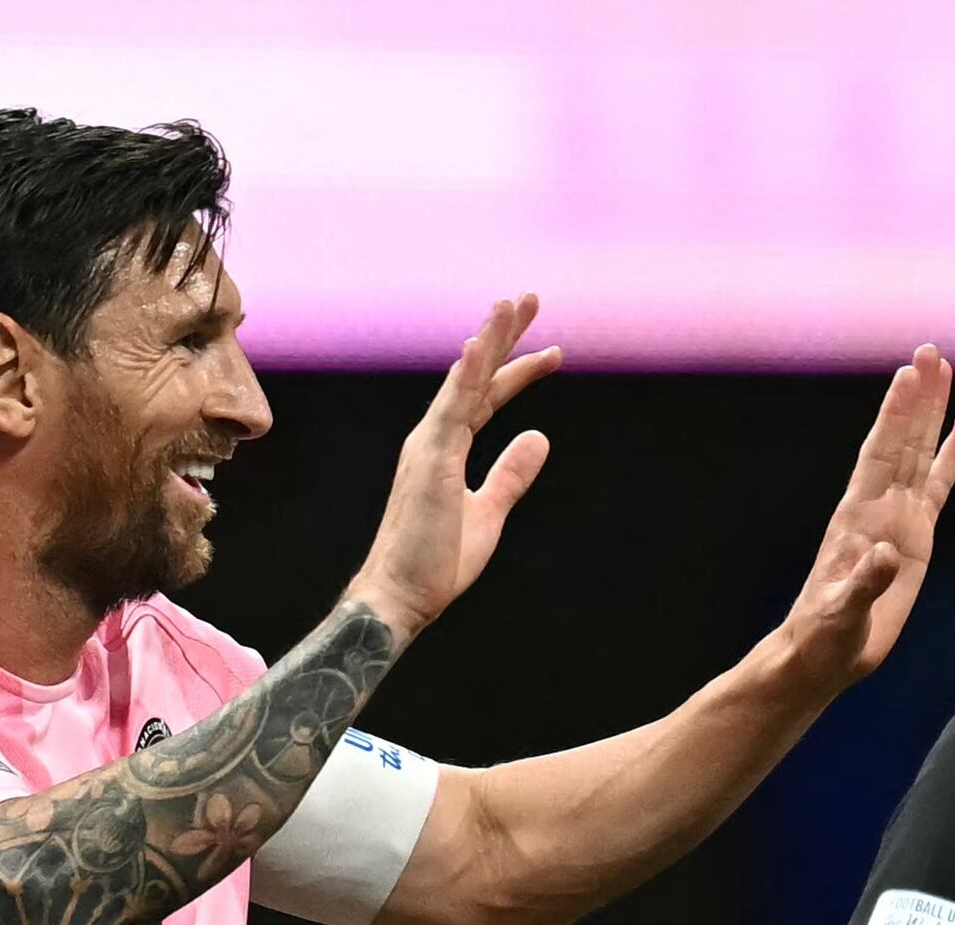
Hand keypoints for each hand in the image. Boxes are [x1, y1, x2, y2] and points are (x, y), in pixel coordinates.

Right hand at [345, 295, 559, 643]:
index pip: (487, 397)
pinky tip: (480, 348)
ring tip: (511, 305)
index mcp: (447, 448)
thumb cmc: (436, 562)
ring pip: (464, 381)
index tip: (553, 353)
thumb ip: (510, 475)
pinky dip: (466, 377)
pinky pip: (451, 410)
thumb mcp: (488, 513)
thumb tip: (539, 438)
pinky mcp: (429, 461)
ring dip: (488, 341)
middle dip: (503, 337)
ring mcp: (429, 446)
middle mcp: (434, 438)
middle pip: (475, 376)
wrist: (401, 597)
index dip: (518, 372)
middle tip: (529, 298)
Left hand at [767, 347, 954, 689]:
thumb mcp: (842, 613)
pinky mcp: (915, 539)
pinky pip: (938, 488)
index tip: (907, 376)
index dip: (894, 415)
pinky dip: (950, 458)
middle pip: (902, 440)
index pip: (880, 453)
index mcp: (858, 516)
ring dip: (932, 414)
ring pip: (918, 454)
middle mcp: (879, 507)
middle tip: (930, 351)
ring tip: (943, 369)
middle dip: (916, 397)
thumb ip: (864, 583)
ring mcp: (898, 519)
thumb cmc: (825, 635)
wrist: (825, 654)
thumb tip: (883, 556)